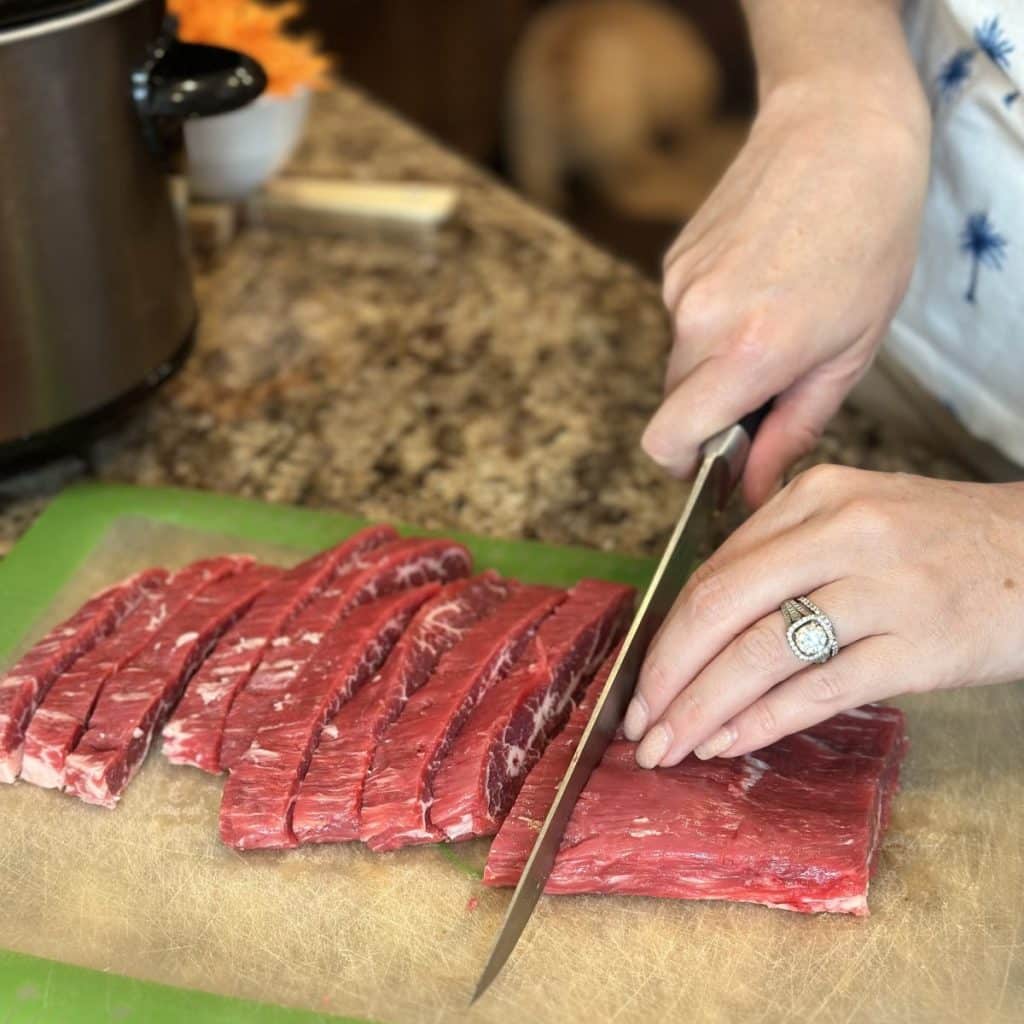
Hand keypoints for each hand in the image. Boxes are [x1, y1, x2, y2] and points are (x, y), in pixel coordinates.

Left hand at [624, 466, 1023, 766]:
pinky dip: (762, 721)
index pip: (714, 572)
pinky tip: (728, 742)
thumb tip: (699, 632)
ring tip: (669, 746)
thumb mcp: (857, 520)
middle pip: (720, 608)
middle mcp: (842, 531)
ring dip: (701, 709)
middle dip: (665, 676)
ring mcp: (883, 587)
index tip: (638, 679)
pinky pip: (818, 689)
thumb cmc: (943, 544)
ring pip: (760, 653)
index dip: (664, 634)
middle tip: (637, 724)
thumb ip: (782, 558)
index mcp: (815, 496)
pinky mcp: (919, 644)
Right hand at [644, 78, 928, 505]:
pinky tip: (758, 282)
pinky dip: (712, 320)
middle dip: (711, 414)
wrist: (840, 133)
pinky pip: (683, 317)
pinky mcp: (673, 261)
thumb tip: (752, 489)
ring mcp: (679, 286)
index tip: (712, 468)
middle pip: (674, 405)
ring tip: (775, 315)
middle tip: (769, 387)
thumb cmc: (868, 241)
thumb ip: (793, 429)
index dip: (683, 468)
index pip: (667, 440)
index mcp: (749, 352)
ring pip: (679, 360)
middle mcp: (699, 320)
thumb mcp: (850, 353)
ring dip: (715, 362)